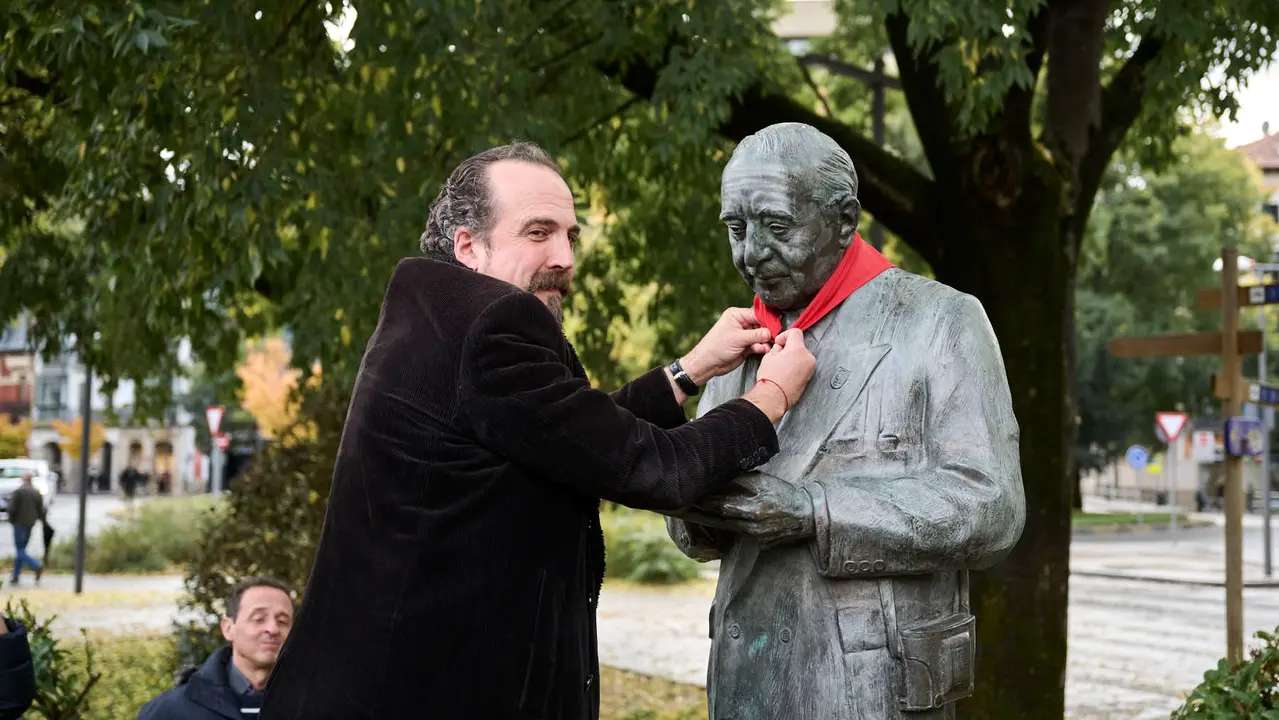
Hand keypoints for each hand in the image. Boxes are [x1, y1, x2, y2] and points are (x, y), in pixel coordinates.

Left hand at [680, 308, 772, 384]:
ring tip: (767, 346)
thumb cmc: (716, 347)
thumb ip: (755, 335)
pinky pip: (758, 345)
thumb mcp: (737, 338)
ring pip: (760, 336)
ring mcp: (744, 335)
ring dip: (765, 341)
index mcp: (736, 315)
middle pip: (760, 325)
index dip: (767, 321)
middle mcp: (741, 323)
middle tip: (774, 338)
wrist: (708, 363)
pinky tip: (763, 350)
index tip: (776, 327)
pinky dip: (761, 347)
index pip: (756, 314)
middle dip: (767, 332)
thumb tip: (769, 332)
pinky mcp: (746, 346)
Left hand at [680, 472, 815, 548]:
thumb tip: (718, 478)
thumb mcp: (763, 482)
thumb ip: (741, 481)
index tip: (693, 495)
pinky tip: (720, 522)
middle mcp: (754, 525)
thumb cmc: (783, 493)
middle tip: (688, 505)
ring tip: (699, 512)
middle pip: (722, 519)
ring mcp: (757, 537)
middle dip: (706, 512)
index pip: (723, 505)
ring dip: (715, 520)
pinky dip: (731, 528)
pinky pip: (741, 535)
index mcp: (754, 508)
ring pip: (730, 528)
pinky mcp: (760, 544)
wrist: (806, 514)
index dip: (706, 501)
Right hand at [744, 329, 814, 420]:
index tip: (779, 342)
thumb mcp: (769, 357)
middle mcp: (807, 357)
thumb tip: (781, 347)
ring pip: (801, 356)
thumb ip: (778, 348)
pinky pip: (803, 366)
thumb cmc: (771, 379)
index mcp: (798, 349)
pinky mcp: (809, 377)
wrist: (774, 397)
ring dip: (793, 358)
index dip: (785, 335)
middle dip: (789, 348)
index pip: (795, 332)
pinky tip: (785, 373)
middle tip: (778, 356)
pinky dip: (796, 366)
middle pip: (799, 345)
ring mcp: (810, 368)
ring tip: (781, 366)